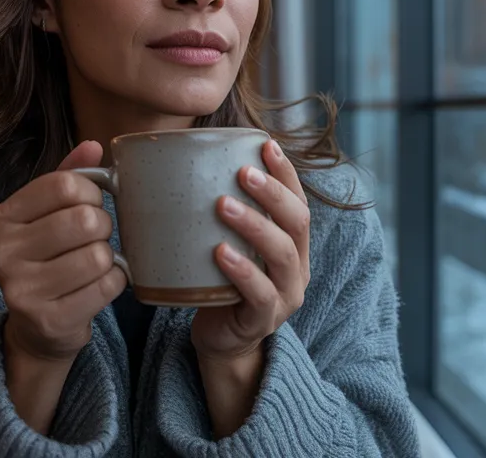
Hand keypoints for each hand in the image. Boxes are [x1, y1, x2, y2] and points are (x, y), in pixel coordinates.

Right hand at [0, 140, 126, 364]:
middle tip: (96, 237)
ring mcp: (21, 291)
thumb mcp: (48, 214)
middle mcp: (1, 254)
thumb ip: (68, 176)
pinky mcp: (48, 321)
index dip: (91, 191)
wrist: (37, 328)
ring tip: (94, 262)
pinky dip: (115, 282)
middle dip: (103, 226)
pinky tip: (99, 284)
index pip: (63, 185)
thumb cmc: (48, 258)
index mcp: (0, 219)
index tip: (91, 203)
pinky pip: (106, 286)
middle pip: (84, 220)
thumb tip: (94, 145)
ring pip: (98, 255)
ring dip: (109, 257)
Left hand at [191, 139, 310, 362]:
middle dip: (273, 194)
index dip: (286, 173)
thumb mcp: (230, 244)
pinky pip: (259, 294)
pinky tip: (221, 252)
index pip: (298, 201)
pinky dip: (242, 270)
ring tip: (223, 205)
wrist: (220, 340)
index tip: (266, 145)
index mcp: (294, 244)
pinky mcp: (264, 320)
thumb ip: (224, 213)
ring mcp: (285, 296)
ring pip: (281, 255)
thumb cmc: (221, 283)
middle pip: (298, 223)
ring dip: (254, 225)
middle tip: (243, 171)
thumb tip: (186, 162)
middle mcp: (297, 268)